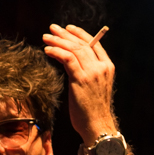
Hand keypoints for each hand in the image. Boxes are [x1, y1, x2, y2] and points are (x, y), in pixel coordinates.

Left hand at [42, 24, 117, 144]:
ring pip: (74, 49)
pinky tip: (47, 50)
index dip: (80, 34)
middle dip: (65, 35)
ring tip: (46, 38)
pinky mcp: (81, 79)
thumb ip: (87, 72)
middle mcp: (101, 67)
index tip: (68, 28)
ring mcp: (92, 73)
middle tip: (52, 29)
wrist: (97, 126)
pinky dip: (56, 52)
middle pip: (82, 44)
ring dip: (58, 41)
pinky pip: (67, 59)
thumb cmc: (93, 110)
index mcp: (107, 66)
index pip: (94, 43)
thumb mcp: (94, 86)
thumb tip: (70, 61)